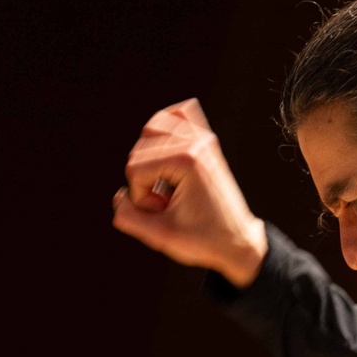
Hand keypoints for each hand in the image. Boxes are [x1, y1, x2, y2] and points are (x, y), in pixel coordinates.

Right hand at [111, 98, 268, 285]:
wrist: (237, 242)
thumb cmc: (205, 240)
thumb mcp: (161, 235)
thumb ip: (129, 217)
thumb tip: (119, 196)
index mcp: (187, 161)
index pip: (134, 168)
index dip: (141, 196)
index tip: (162, 212)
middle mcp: (196, 143)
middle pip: (140, 148)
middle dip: (144, 179)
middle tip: (164, 202)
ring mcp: (203, 139)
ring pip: (152, 128)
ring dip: (149, 157)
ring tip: (165, 183)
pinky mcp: (206, 141)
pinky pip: (179, 114)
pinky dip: (166, 128)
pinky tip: (164, 147)